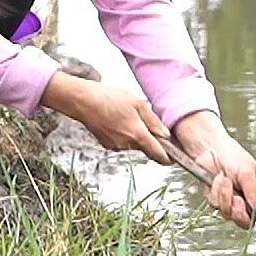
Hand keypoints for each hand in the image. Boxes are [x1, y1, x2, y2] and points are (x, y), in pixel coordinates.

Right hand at [40, 72, 170, 164]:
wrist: (82, 100)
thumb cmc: (108, 98)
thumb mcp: (137, 103)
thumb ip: (153, 120)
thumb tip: (165, 134)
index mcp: (137, 134)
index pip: (158, 154)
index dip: (168, 157)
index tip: (173, 157)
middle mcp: (127, 144)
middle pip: (145, 148)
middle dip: (148, 138)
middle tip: (143, 120)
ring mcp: (115, 146)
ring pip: (133, 144)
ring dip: (134, 134)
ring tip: (126, 115)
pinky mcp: (106, 144)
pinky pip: (121, 142)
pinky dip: (123, 134)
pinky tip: (116, 119)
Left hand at [171, 111, 255, 230]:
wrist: (209, 148)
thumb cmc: (233, 157)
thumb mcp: (247, 171)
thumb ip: (254, 193)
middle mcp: (248, 203)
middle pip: (247, 223)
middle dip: (240, 213)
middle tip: (238, 199)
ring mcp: (231, 203)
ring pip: (229, 215)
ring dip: (226, 197)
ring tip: (226, 180)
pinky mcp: (217, 201)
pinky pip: (216, 205)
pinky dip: (216, 191)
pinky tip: (218, 179)